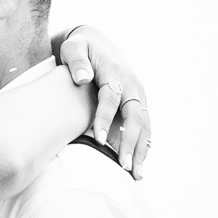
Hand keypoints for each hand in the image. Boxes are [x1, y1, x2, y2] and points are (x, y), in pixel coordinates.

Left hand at [59, 26, 150, 179]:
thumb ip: (76, 61)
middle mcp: (131, 84)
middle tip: (124, 167)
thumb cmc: (79, 47)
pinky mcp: (137, 101)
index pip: (111, 99)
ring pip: (144, 124)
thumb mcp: (73, 47)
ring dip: (142, 150)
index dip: (106, 120)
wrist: (95, 41)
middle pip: (135, 116)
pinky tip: (139, 164)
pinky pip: (144, 125)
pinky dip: (143, 144)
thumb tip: (81, 78)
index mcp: (115, 72)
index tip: (99, 140)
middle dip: (131, 143)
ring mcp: (137, 94)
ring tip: (137, 175)